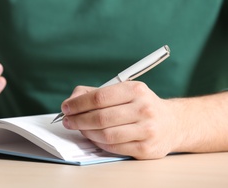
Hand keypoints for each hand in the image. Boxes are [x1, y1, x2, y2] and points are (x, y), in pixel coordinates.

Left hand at [60, 82, 178, 159]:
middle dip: (78, 120)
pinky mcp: (147, 149)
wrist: (172, 123)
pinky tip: (94, 137)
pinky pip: (114, 148)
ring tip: (80, 128)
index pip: (100, 97)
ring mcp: (147, 130)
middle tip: (67, 121)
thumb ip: (94, 92)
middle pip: (101, 117)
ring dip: (87, 132)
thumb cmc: (140, 105)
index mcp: (136, 90)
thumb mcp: (122, 91)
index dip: (78, 104)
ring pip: (106, 135)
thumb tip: (71, 101)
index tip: (66, 107)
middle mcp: (144, 109)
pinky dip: (99, 143)